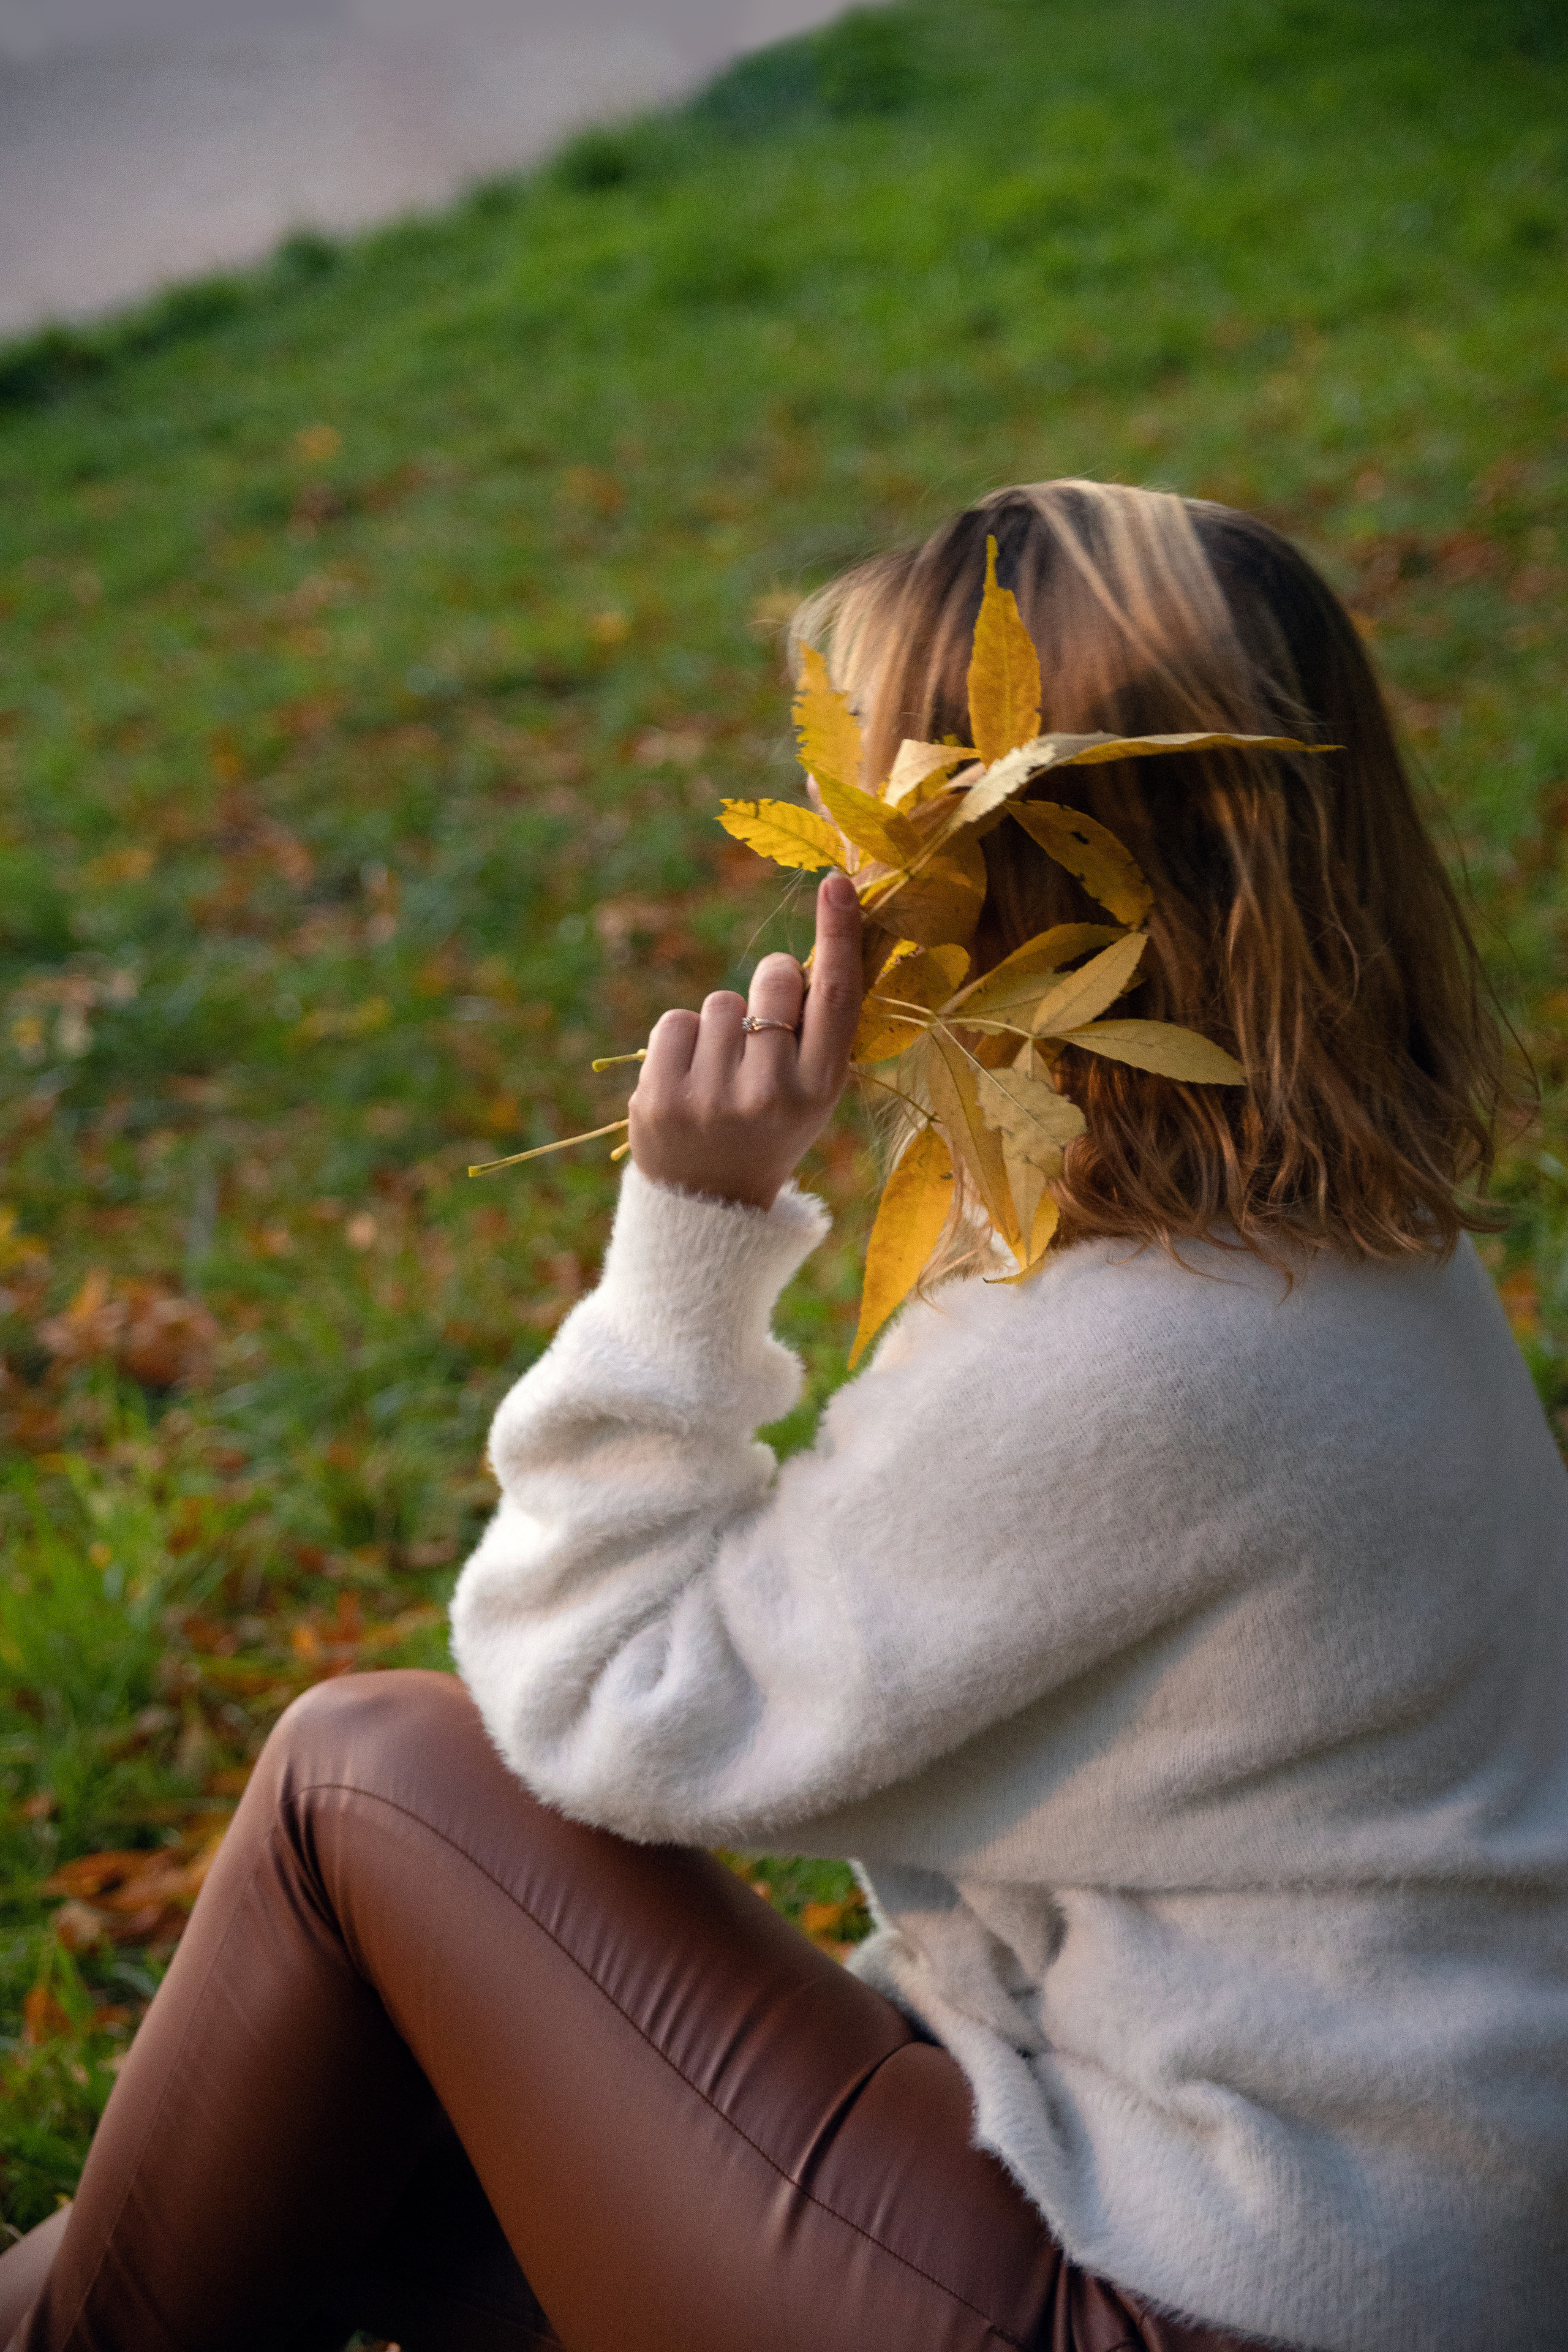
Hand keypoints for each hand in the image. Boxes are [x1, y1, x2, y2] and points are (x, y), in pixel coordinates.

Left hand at [629, 872, 861, 1209]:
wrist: (710, 1204)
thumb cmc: (770, 1131)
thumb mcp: (812, 1094)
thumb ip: (816, 1032)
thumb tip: (815, 947)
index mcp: (819, 1092)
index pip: (834, 997)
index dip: (837, 935)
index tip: (836, 884)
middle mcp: (769, 1094)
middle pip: (773, 979)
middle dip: (770, 984)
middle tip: (763, 1033)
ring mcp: (711, 1097)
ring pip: (720, 1000)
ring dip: (721, 1024)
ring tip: (722, 1074)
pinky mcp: (661, 1096)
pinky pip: (675, 1021)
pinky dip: (683, 1040)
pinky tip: (690, 1078)